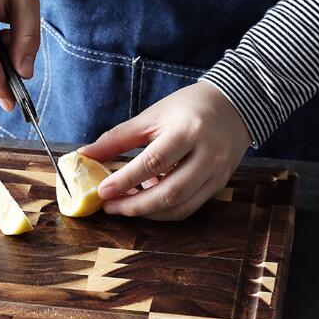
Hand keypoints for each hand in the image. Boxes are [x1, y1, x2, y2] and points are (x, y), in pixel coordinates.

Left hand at [79, 82, 251, 220]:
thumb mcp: (151, 116)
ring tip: (124, 205)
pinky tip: (147, 201)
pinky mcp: (218, 186)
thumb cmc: (186, 108)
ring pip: (179, 206)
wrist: (233, 106)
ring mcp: (216, 174)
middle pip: (169, 193)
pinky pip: (188, 207)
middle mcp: (207, 155)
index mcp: (188, 131)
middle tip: (110, 207)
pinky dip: (164, 210)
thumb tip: (85, 155)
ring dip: (148, 212)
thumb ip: (118, 138)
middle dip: (135, 206)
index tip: (102, 191)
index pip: (153, 162)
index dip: (125, 180)